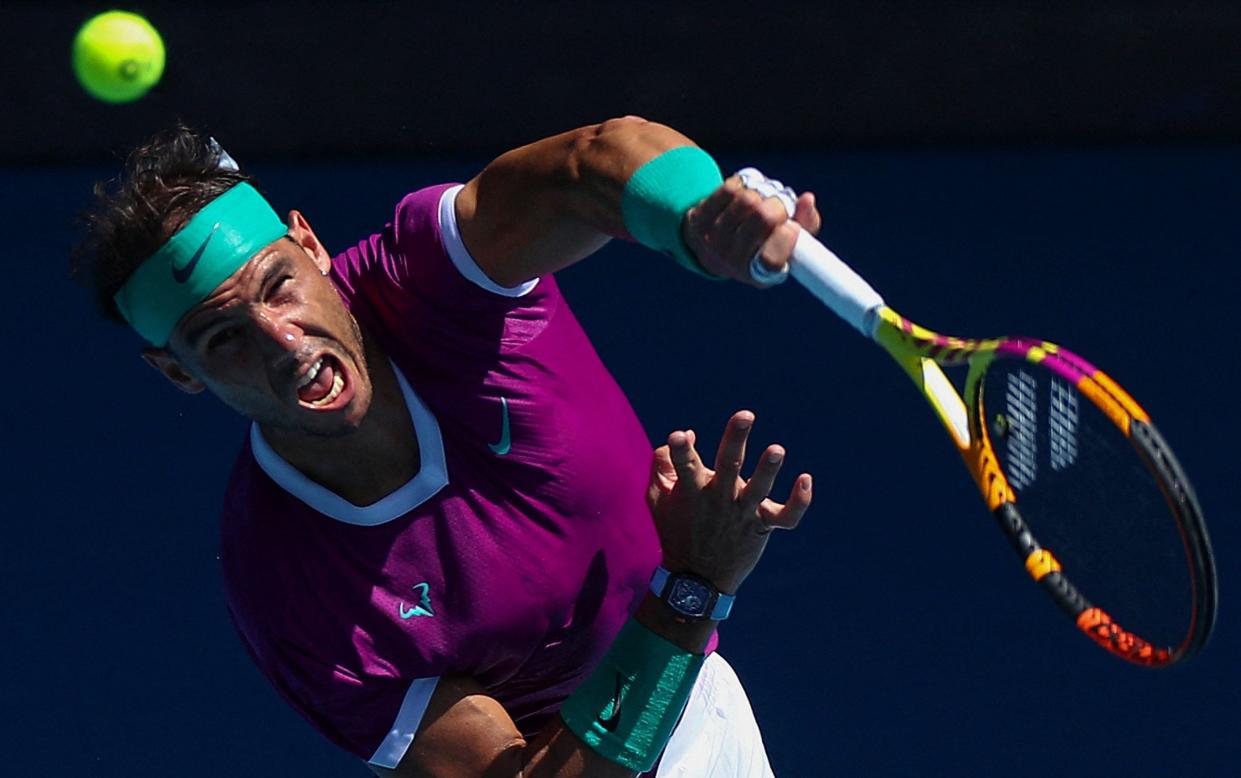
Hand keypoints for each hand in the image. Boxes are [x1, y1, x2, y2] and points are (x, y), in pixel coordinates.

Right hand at [646, 410, 812, 593]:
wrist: (696, 580)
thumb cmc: (675, 528)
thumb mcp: (656, 497)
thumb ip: (663, 462)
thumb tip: (689, 433)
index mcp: (691, 490)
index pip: (684, 465)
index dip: (680, 450)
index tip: (679, 437)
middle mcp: (719, 498)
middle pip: (728, 465)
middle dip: (736, 439)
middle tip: (745, 414)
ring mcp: (742, 513)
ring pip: (759, 490)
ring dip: (768, 470)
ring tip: (776, 449)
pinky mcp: (762, 527)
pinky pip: (786, 517)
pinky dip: (799, 501)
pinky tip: (806, 478)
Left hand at [682, 176, 821, 286]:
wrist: (712, 245)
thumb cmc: (762, 243)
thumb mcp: (788, 243)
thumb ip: (806, 225)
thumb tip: (807, 199)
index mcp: (759, 275)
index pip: (773, 259)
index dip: (787, 236)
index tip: (792, 225)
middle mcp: (732, 263)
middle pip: (763, 217)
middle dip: (779, 203)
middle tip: (780, 203)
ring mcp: (712, 241)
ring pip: (747, 200)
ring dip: (762, 191)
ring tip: (763, 196)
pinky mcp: (698, 220)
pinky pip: (730, 190)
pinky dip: (744, 184)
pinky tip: (746, 191)